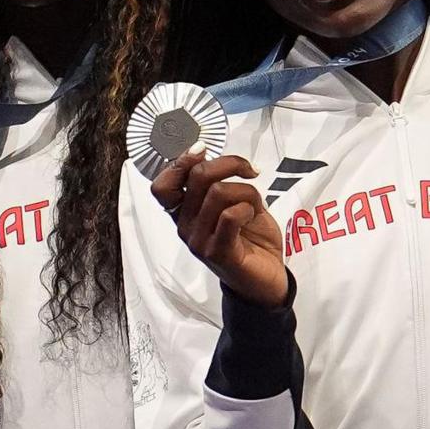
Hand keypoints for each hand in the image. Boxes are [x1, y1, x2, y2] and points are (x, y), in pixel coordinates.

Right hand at [150, 150, 289, 305]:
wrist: (267, 278)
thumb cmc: (251, 238)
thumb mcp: (233, 203)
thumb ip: (218, 183)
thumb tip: (209, 156)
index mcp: (184, 212)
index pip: (162, 185)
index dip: (180, 162)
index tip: (204, 150)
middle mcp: (184, 226)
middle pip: (197, 177)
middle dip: (229, 164)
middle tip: (250, 170)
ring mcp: (198, 240)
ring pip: (218, 192)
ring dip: (246, 191)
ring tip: (255, 206)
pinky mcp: (217, 252)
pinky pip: (230, 215)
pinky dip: (248, 208)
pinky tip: (253, 217)